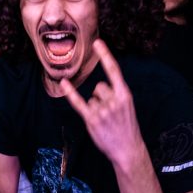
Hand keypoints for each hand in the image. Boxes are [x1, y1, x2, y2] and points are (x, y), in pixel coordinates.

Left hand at [60, 40, 142, 167]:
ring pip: (91, 98)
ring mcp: (102, 110)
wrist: (128, 149)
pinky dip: (70, 92)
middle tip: (111, 114)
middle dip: (102, 97)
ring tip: (105, 122)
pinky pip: (78, 102)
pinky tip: (64, 83)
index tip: (97, 42)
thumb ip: (114, 94)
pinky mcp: (91, 120)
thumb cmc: (127, 127)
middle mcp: (113, 100)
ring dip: (95, 108)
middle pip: (99, 86)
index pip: (114, 70)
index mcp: (125, 94)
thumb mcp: (127, 107)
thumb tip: (98, 89)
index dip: (105, 55)